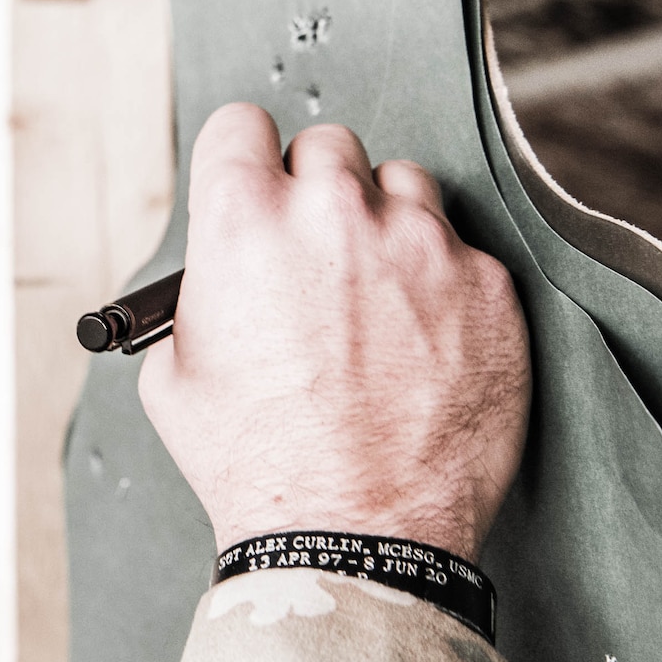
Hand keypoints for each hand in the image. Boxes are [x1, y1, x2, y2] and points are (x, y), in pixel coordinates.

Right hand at [138, 104, 529, 560]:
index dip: (241, 160)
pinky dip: (441, 283)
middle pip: (327, 147)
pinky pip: (461, 251)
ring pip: (403, 186)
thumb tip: (220, 278)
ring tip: (373, 298)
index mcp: (243, 222)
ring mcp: (420, 244)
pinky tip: (419, 343)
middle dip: (314, 191)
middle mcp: (333, 213)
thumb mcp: (175, 375)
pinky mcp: (487, 285)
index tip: (253, 185)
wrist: (354, 535)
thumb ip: (198, 298)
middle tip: (313, 254)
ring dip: (384, 224)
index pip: (240, 126)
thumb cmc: (256, 465)